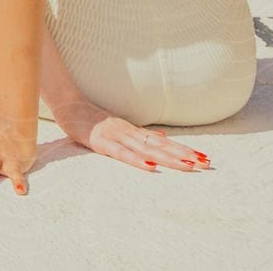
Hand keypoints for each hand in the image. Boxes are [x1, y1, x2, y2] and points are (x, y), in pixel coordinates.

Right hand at [52, 100, 210, 173]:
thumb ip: (141, 133)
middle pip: (160, 146)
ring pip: (146, 149)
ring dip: (169, 158)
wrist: (66, 105)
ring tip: (188, 166)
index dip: (183, 149)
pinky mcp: (101, 142)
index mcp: (133, 130)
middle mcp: (129, 132)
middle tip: (205, 163)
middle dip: (183, 155)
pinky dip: (137, 160)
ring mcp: (116, 136)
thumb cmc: (90, 118)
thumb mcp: (119, 126)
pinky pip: (121, 153)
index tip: (203, 157)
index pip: (163, 142)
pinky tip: (151, 167)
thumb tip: (164, 138)